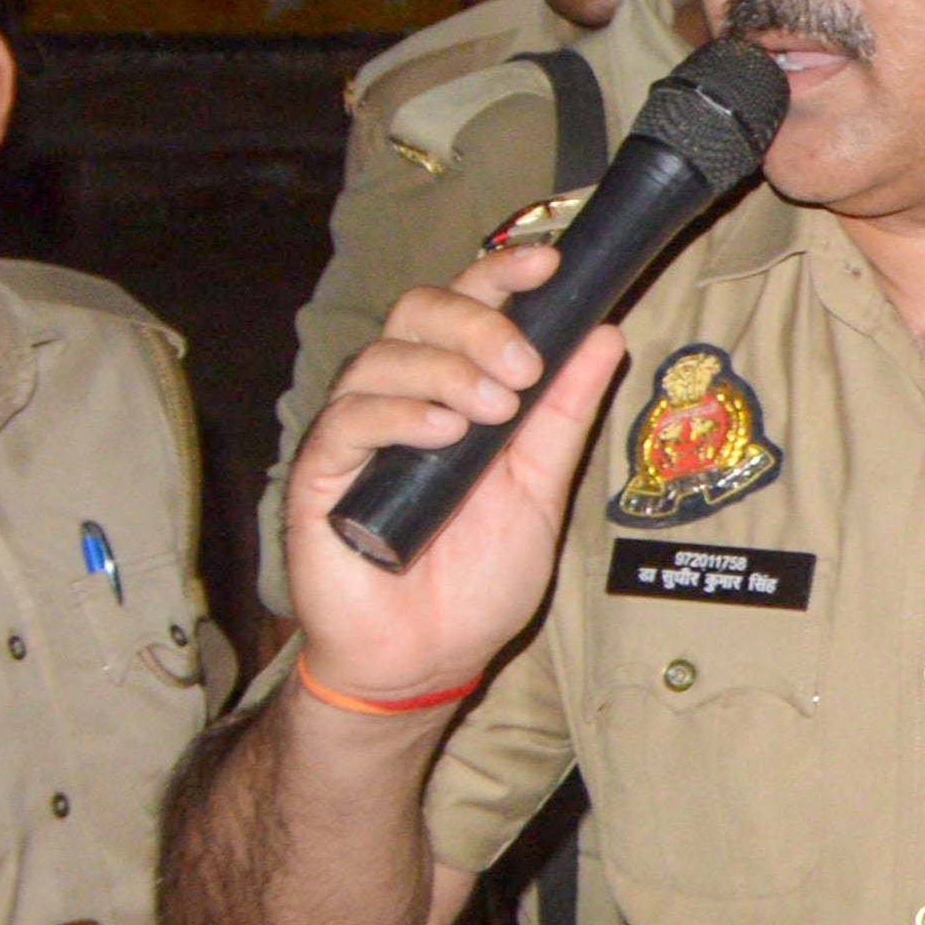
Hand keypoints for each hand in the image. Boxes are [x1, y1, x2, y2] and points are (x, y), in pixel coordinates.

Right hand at [281, 259, 627, 712]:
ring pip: (384, 355)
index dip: (501, 272)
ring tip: (491, 412)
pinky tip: (442, 433)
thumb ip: (565, 414)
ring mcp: (356, 433)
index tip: (549, 264)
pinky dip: (398, 414)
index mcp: (456, 388)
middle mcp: (402, 396)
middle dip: (479, 322)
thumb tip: (604, 334)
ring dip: (446, 370)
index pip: (467, 303)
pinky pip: (347, 419)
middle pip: (420, 309)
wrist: (427, 660)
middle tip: (524, 369)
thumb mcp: (541, 490)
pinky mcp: (320, 475)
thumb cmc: (477, 579)